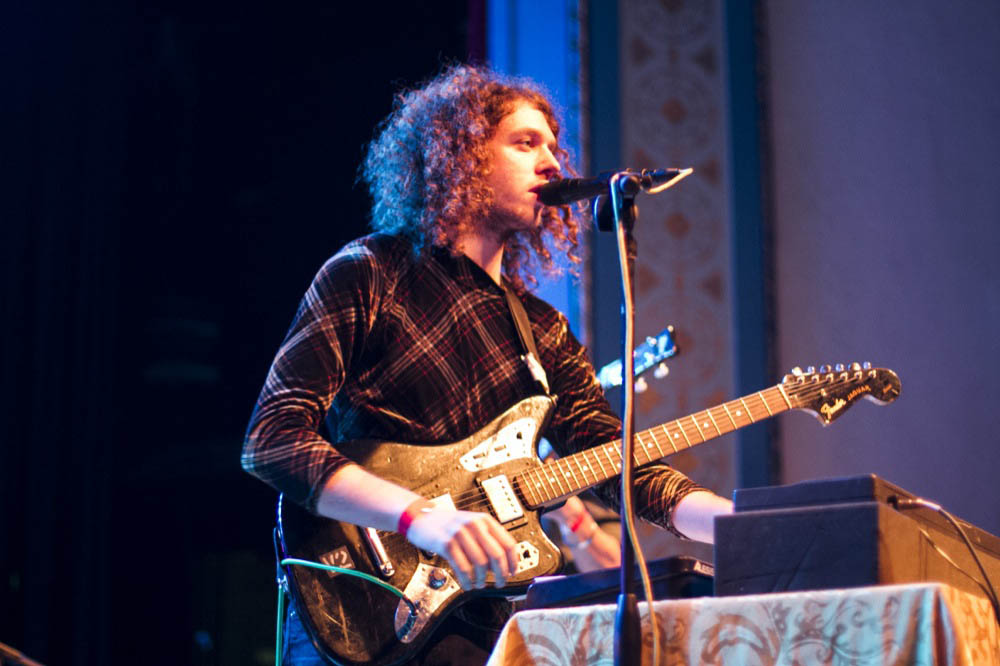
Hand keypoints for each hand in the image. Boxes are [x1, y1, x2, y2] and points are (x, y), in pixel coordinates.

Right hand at [404, 507, 518, 589]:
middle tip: (499, 583)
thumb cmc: (446, 524)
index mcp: (484, 520)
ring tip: (480, 584)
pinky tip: (467, 584)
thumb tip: (500, 565)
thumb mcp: (471, 524)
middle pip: (497, 555)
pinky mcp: (446, 543)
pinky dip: (467, 580)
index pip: (508, 543)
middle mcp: (474, 525)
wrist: (420, 517)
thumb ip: (486, 540)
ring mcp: (460, 533)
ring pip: (480, 563)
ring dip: (482, 579)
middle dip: (501, 574)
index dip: (513, 562)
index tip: (512, 573)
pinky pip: (462, 567)